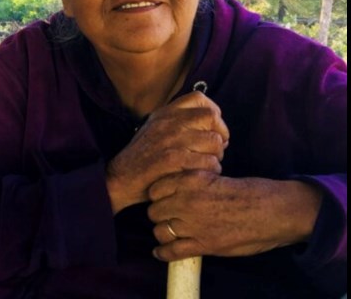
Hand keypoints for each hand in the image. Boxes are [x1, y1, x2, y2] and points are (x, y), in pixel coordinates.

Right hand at [105, 92, 228, 213]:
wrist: (121, 179)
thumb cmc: (143, 158)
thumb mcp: (155, 130)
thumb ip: (177, 121)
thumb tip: (211, 120)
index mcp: (164, 113)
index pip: (199, 98)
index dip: (214, 113)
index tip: (213, 129)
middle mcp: (168, 122)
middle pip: (211, 117)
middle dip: (221, 135)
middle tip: (216, 150)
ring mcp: (170, 140)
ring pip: (214, 142)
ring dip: (216, 157)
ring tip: (206, 166)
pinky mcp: (173, 159)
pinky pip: (209, 162)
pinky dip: (210, 172)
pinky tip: (200, 176)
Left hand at [147, 172, 322, 260]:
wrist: (275, 211)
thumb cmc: (251, 192)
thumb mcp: (215, 176)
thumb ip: (193, 183)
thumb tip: (175, 190)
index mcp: (190, 180)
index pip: (155, 189)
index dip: (158, 195)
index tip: (163, 198)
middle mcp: (187, 201)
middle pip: (154, 211)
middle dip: (160, 214)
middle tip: (168, 216)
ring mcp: (194, 224)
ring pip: (160, 231)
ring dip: (163, 233)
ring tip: (168, 233)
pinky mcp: (205, 245)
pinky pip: (173, 251)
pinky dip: (164, 253)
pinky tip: (161, 253)